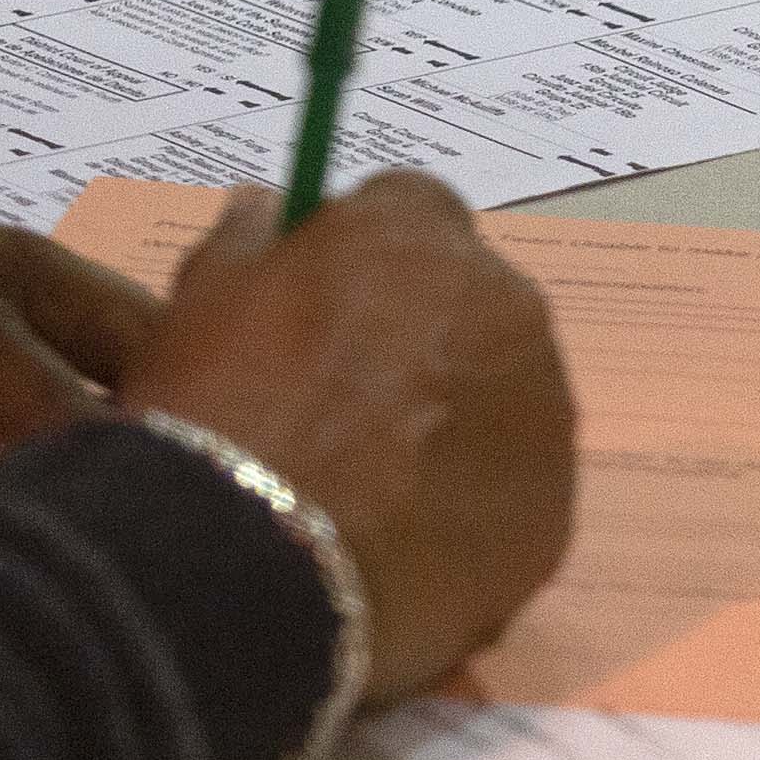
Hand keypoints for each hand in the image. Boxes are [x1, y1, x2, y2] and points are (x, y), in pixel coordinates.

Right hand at [111, 177, 573, 705]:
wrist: (263, 556)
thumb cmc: (223, 410)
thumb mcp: (204, 298)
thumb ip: (248, 239)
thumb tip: (268, 204)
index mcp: (422, 238)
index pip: (414, 211)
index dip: (367, 257)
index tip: (326, 305)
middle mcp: (507, 307)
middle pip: (474, 304)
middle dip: (423, 338)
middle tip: (345, 404)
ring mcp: (545, 409)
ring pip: (505, 397)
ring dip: (456, 421)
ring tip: (374, 485)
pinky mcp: (555, 506)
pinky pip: (517, 488)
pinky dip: (474, 505)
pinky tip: (407, 540)